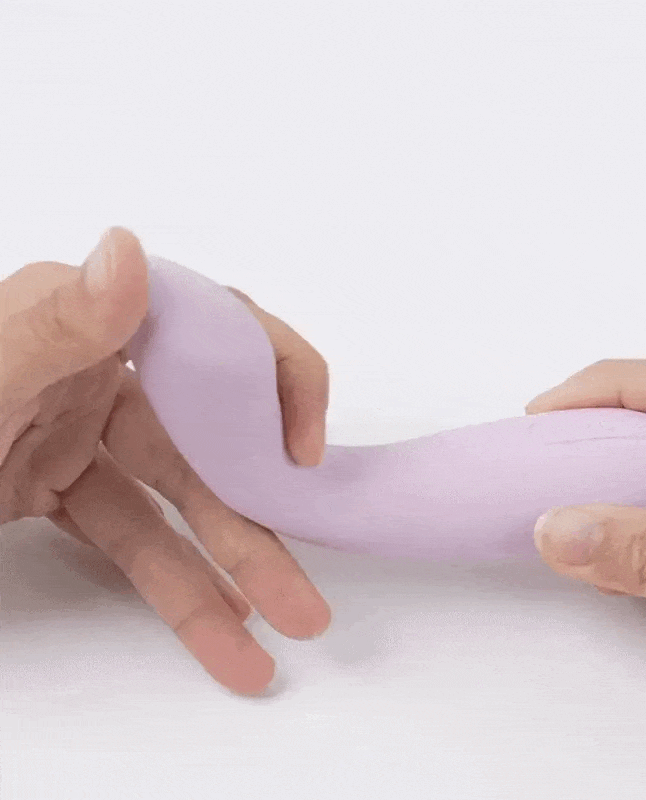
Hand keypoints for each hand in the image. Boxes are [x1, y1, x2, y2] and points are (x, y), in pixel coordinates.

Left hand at [0, 227, 330, 694]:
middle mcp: (92, 368)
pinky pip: (130, 535)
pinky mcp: (59, 486)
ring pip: (176, 500)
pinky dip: (175, 581)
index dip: (276, 380)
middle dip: (262, 513)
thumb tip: (132, 250)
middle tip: (309, 583)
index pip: (211, 328)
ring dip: (230, 568)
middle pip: (206, 436)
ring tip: (282, 625)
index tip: (299, 452)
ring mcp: (78, 431)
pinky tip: (222, 624)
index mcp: (79, 320)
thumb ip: (51, 324)